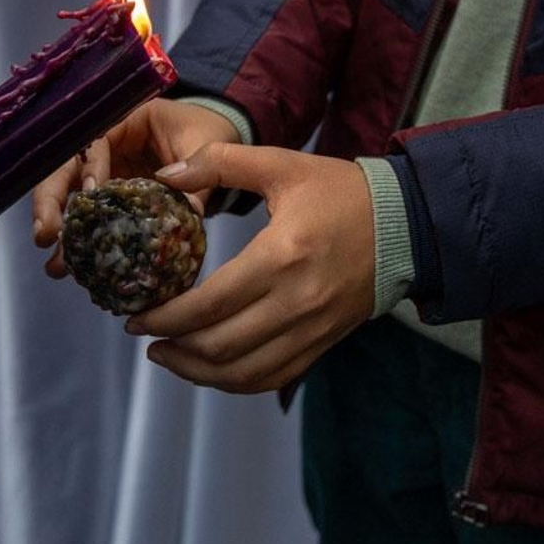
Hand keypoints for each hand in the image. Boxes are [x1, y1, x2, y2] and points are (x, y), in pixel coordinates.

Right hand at [31, 99, 241, 276]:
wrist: (217, 141)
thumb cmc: (209, 130)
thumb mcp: (207, 145)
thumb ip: (198, 174)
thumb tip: (188, 212)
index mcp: (126, 120)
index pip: (95, 140)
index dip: (90, 166)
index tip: (91, 194)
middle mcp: (106, 145)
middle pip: (66, 168)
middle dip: (51, 200)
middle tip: (44, 234)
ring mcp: (104, 172)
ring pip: (70, 196)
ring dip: (61, 228)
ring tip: (56, 265)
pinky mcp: (111, 198)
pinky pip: (90, 216)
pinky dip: (81, 240)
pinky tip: (71, 268)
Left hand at [128, 143, 374, 394]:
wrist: (407, 225)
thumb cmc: (341, 192)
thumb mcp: (282, 165)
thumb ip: (220, 162)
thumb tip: (166, 174)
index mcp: (281, 257)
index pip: (208, 304)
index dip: (164, 317)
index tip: (136, 315)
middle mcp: (295, 303)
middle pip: (218, 346)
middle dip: (171, 346)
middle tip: (143, 334)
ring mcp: (311, 330)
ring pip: (241, 373)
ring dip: (196, 372)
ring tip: (166, 356)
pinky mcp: (322, 344)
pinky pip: (270, 377)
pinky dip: (233, 381)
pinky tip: (209, 368)